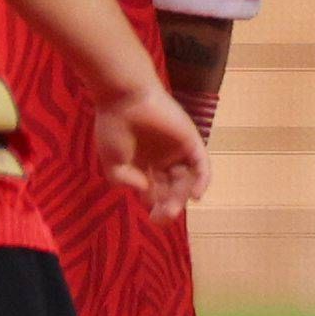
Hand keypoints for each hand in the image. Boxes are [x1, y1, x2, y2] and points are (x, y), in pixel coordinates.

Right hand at [97, 82, 208, 218]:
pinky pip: (201, 164)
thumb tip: (145, 189)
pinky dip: (202, 180)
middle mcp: (162, 158)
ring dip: (181, 197)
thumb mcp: (112, 163)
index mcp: (143, 164)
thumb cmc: (114, 127)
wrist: (124, 99)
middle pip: (171, 189)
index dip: (155, 206)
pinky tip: (195, 195)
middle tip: (162, 217)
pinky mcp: (190, 140)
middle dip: (168, 206)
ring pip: (185, 180)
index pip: (155, 191)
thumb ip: (125, 181)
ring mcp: (177, 150)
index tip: (151, 216)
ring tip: (172, 208)